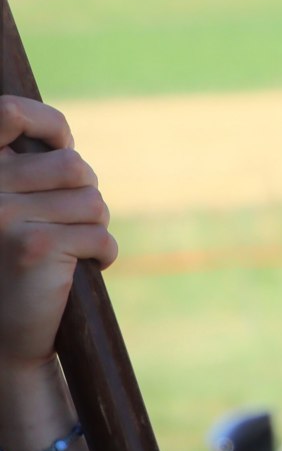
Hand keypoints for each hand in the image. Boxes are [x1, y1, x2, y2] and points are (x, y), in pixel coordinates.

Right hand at [0, 96, 115, 375]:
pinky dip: (102, 254)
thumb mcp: (13, 207)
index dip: (47, 121)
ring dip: (93, 228)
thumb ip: (27, 174)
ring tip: (66, 252)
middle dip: (84, 195)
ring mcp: (3, 215)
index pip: (7, 112)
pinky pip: (100, 234)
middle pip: (73, 166)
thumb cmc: (12, 263)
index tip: (62, 142)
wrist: (3, 337)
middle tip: (65, 226)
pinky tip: (74, 273)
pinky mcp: (34, 245)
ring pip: (92, 201)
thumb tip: (63, 141)